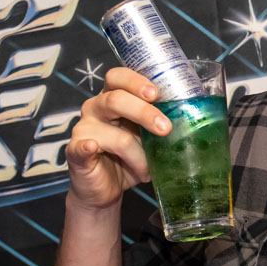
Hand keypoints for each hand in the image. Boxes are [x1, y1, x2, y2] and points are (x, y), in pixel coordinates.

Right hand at [64, 67, 169, 211]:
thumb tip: (191, 119)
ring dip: (138, 155)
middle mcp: (95, 108)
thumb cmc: (127, 158)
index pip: (118, 77)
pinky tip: (94, 147)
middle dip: (145, 113)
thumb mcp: (147, 138)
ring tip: (146, 170)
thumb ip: (159, 124)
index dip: (136, 82)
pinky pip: (82, 146)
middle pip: (116, 99)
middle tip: (165, 128)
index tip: (156, 94)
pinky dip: (88, 147)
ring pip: (115, 134)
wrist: (105, 188)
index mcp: (112, 98)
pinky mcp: (75, 151)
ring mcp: (84, 129)